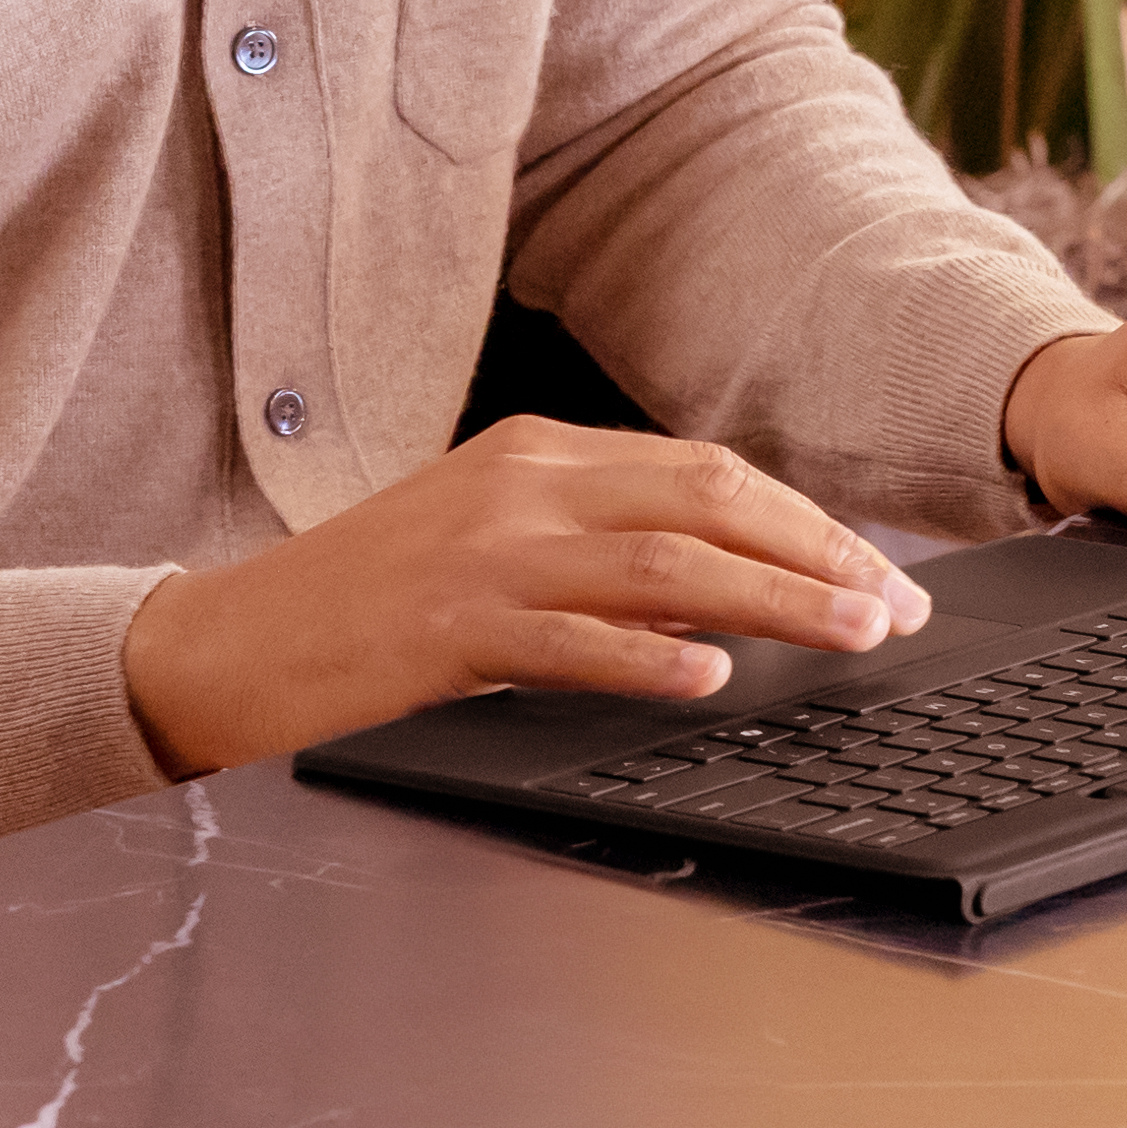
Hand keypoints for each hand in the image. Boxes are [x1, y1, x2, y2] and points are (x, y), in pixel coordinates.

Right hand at [119, 415, 921, 775]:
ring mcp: (486, 549)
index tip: (875, 570)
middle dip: (818, 553)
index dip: (804, 520)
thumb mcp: (490, 547)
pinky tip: (711, 676)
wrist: (230, 638)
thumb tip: (729, 595)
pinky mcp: (449, 623)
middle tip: (896, 606)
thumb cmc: (362, 605)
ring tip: (852, 634)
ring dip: (774, 600)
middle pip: (707, 501)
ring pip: (665, 563)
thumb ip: (599, 556)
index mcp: (538, 451)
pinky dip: (650, 654)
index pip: (705, 471)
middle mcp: (523, 482)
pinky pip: (572, 638)